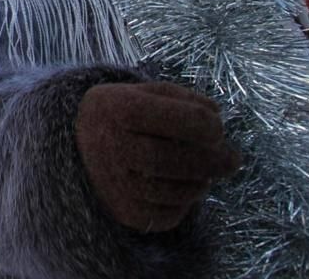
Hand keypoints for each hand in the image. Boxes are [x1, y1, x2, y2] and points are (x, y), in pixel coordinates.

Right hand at [75, 82, 240, 232]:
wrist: (76, 144)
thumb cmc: (121, 114)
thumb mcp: (143, 92)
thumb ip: (182, 99)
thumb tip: (216, 117)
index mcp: (118, 108)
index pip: (180, 121)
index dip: (209, 126)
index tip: (217, 128)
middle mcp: (111, 146)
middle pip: (175, 160)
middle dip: (213, 161)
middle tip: (232, 159)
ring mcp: (114, 183)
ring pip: (175, 192)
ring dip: (201, 183)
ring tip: (205, 173)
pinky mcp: (122, 211)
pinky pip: (167, 215)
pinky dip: (185, 204)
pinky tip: (183, 188)